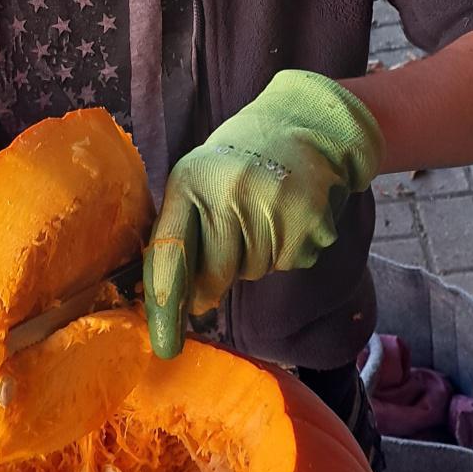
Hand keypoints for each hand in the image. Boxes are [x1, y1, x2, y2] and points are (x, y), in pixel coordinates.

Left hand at [143, 71, 383, 357]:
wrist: (303, 126)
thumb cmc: (237, 163)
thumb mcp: (199, 180)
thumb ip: (183, 232)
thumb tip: (180, 304)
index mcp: (190, 182)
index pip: (170, 252)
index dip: (166, 304)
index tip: (165, 345)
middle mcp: (228, 193)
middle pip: (214, 275)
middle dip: (215, 279)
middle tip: (230, 241)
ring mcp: (270, 207)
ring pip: (253, 270)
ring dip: (255, 256)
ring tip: (261, 212)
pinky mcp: (307, 221)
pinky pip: (288, 261)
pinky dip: (286, 248)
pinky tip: (286, 215)